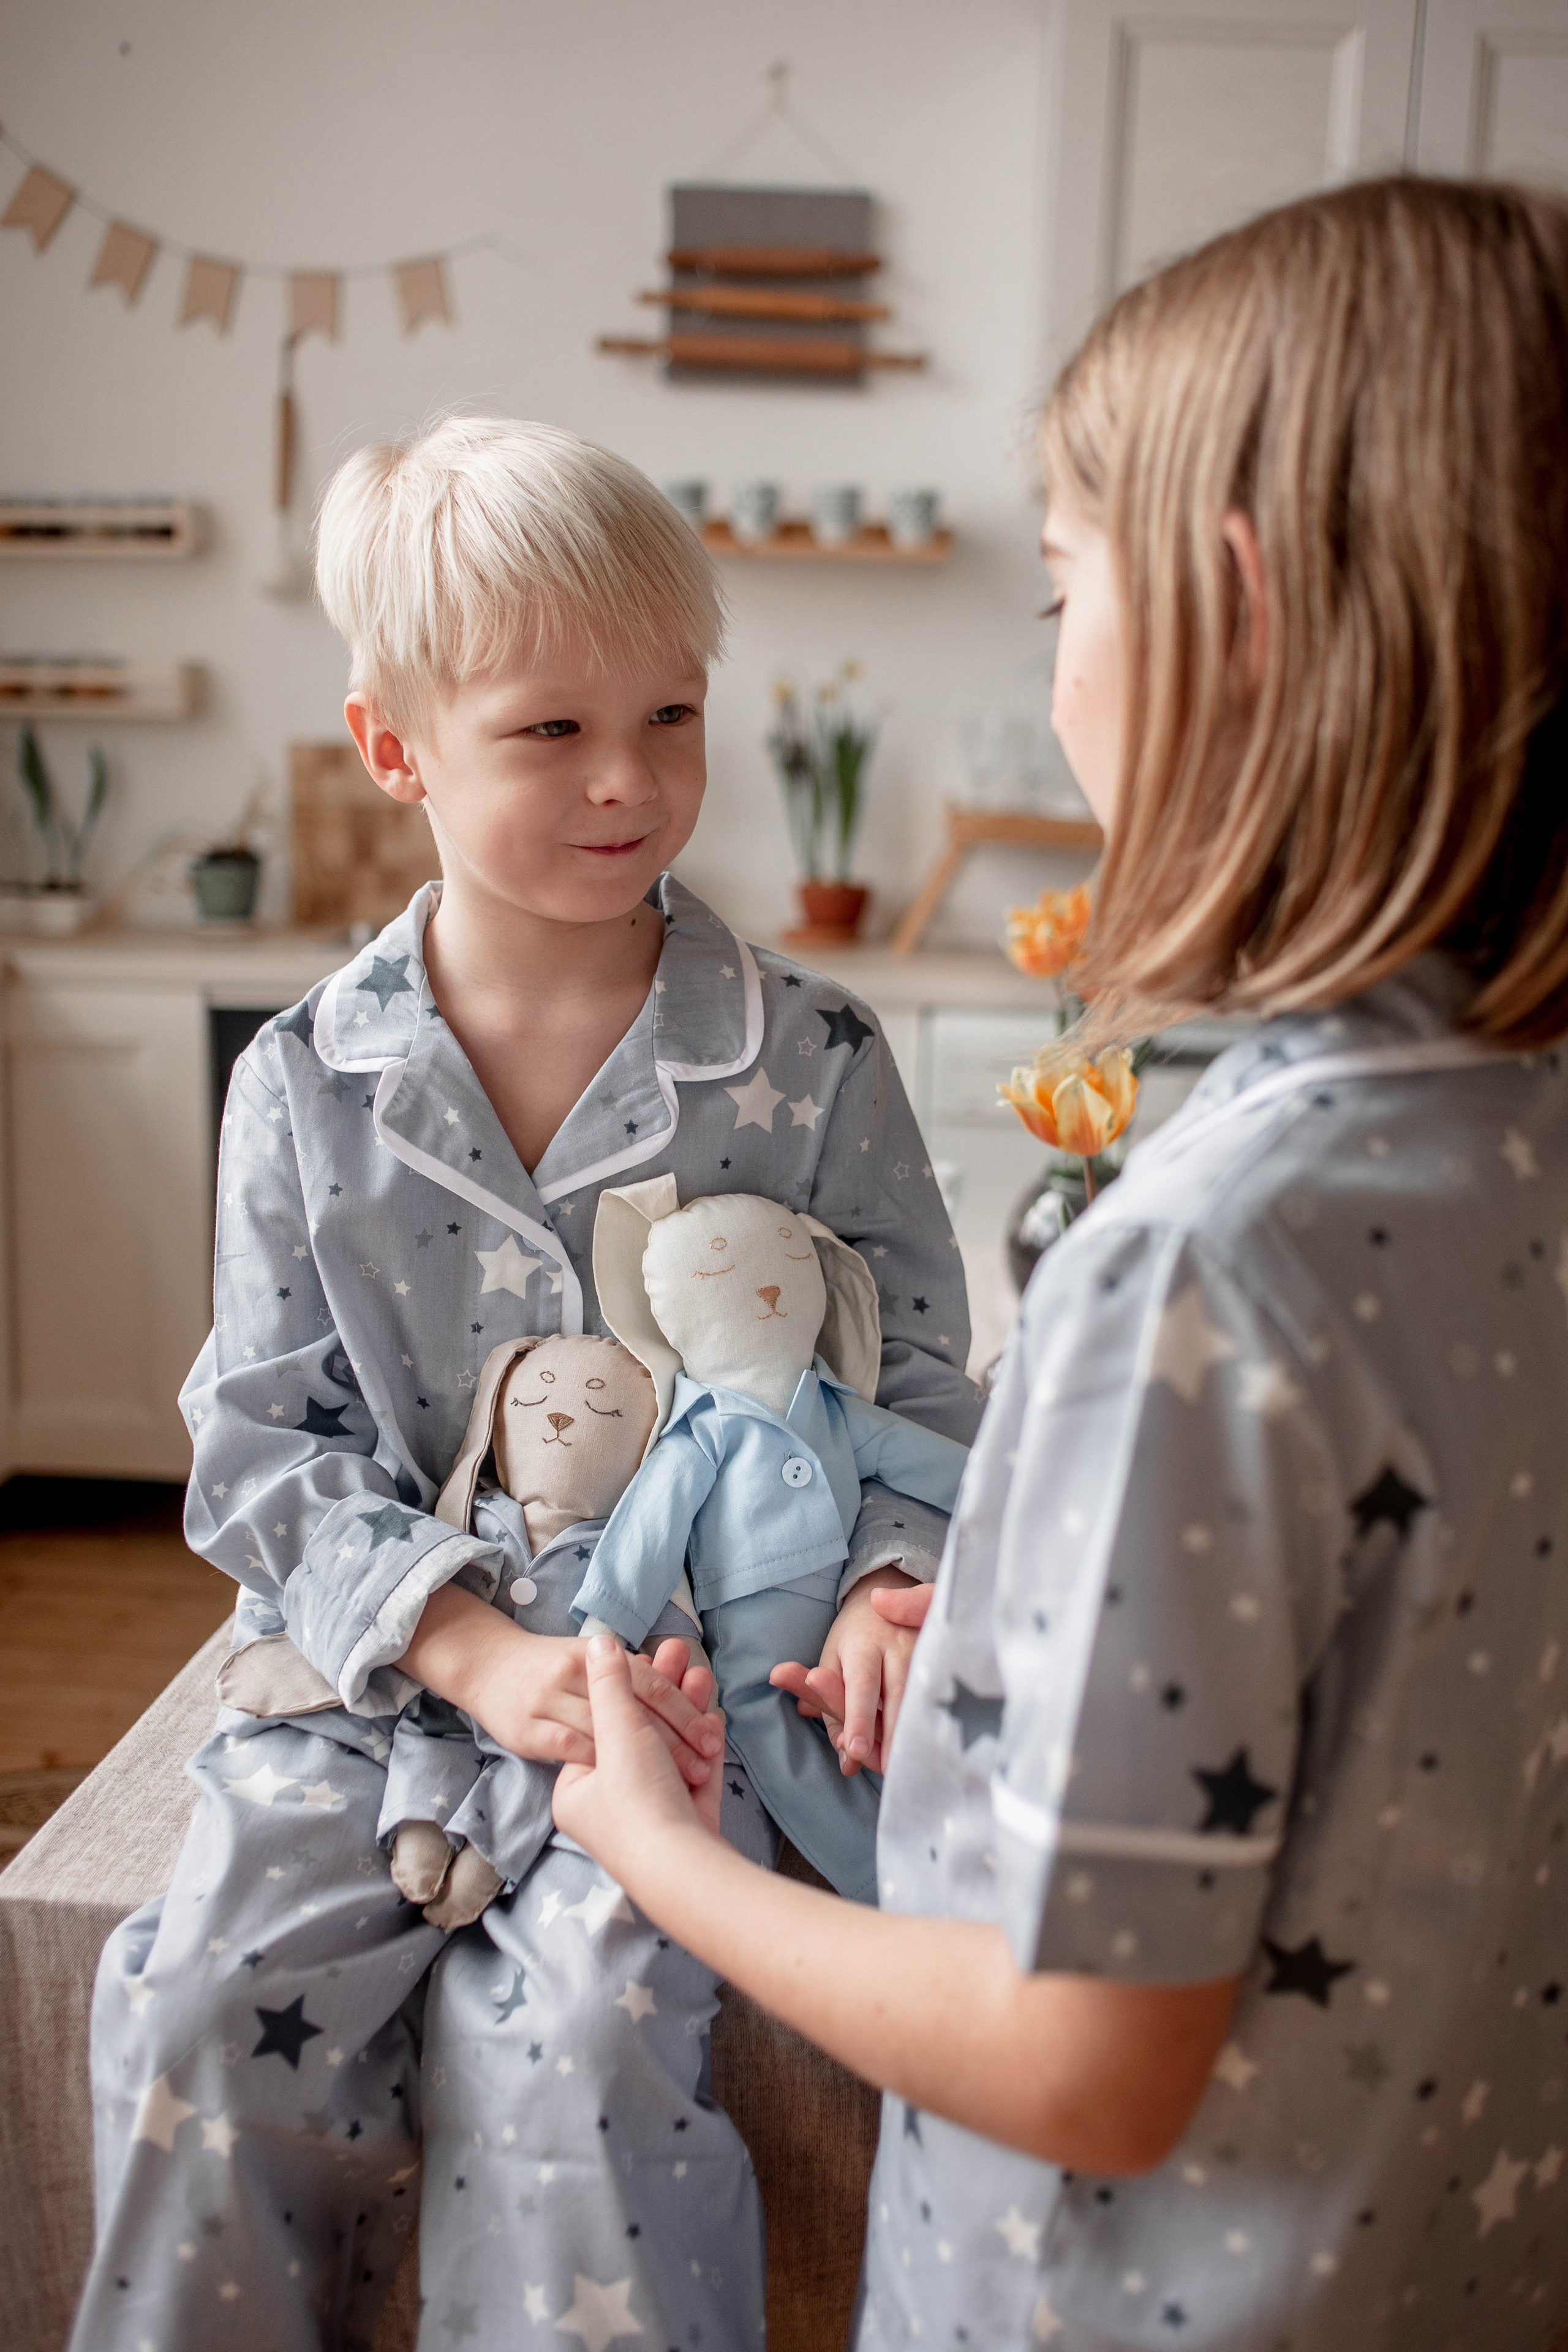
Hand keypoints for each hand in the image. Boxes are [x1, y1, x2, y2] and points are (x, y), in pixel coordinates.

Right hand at [468, 1623, 722, 1787]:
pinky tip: (625, 1781)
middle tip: (704, 1761)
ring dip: (645, 1757)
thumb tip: (674, 1679)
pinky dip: (598, 1762)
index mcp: (593, 1654)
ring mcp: (548, 1700)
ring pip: (606, 1729)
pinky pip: (569, 1746)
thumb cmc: (547, 1669)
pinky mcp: (527, 1729)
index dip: (682, 1709)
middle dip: (674, 1736)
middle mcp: (572, 1672)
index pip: (647, 1682)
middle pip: (632, 1707)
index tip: (711, 1734)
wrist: (486, 1665)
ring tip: (680, 1779)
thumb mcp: (587, 1660)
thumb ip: (623, 1673)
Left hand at [554, 1637, 727, 1869]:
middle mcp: (610, 1804)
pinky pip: (695, 1770)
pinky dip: (704, 1740)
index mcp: (577, 1790)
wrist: (685, 1869)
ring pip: (671, 1749)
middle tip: (680, 1651)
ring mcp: (653, 1813)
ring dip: (687, 1710)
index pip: (598, 1726)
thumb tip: (598, 1642)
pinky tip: (714, 1710)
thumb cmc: (638, 1801)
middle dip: (664, 1692)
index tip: (645, 1654)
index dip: (624, 1688)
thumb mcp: (617, 1731)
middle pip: (638, 1734)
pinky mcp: (688, 1819)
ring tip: (700, 1670)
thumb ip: (609, 1684)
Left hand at [769, 1568, 928, 1775]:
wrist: (892, 1592)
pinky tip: (933, 1752)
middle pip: (898, 1697)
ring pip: (925, 1701)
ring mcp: (929, 1653)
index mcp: (864, 1644)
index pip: (861, 1686)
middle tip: (887, 1771)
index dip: (859, 1719)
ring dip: (915, 1736)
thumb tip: (846, 1761)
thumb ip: (829, 1708)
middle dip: (893, 1737)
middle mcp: (900, 1647)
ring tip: (909, 1769)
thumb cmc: (854, 1639)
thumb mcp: (831, 1664)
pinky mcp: (948, 1661)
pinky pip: (942, 1699)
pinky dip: (934, 1726)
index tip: (856, 1751)